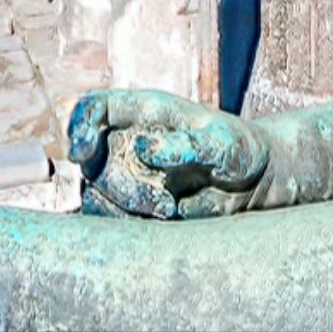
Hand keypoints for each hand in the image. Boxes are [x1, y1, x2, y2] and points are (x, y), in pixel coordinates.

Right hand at [67, 89, 267, 219]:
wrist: (253, 183)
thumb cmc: (238, 150)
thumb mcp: (221, 143)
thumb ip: (184, 144)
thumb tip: (142, 146)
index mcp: (143, 112)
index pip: (93, 108)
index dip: (79, 126)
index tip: (82, 154)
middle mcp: (127, 140)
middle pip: (93, 162)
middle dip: (122, 186)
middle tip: (164, 201)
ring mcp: (127, 173)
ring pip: (96, 193)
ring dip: (127, 208)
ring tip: (169, 209)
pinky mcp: (131, 205)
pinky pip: (108, 218)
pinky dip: (128, 224)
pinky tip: (161, 221)